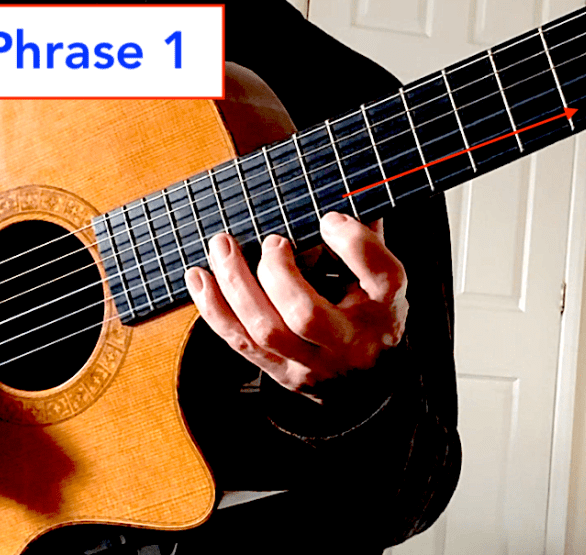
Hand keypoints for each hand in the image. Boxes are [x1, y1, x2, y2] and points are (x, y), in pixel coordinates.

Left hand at [184, 212, 407, 396]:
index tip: (328, 218)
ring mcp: (312, 363)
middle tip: (269, 241)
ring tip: (221, 246)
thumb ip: (363, 238)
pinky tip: (199, 277)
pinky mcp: (281, 372)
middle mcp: (350, 342)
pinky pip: (239, 342)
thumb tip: (341, 188)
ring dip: (235, 284)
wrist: (368, 383)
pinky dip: (213, 308)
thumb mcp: (381, 279)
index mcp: (386, 308)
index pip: (381, 275)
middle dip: (276, 272)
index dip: (353, 242)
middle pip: (305, 315)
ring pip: (264, 330)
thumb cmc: (370, 315)